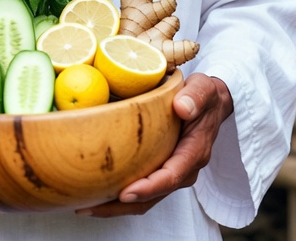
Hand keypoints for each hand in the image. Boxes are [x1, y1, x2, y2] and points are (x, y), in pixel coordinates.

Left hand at [76, 72, 233, 217]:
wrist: (210, 105)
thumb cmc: (204, 96)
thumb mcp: (204, 89)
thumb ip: (195, 96)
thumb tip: (182, 107)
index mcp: (194, 152)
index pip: (171, 176)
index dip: (149, 187)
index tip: (126, 193)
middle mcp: (183, 169)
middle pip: (152, 196)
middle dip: (122, 205)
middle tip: (91, 206)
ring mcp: (171, 172)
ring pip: (144, 199)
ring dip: (116, 206)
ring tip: (85, 206)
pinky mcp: (159, 169)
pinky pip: (141, 189)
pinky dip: (119, 196)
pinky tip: (96, 192)